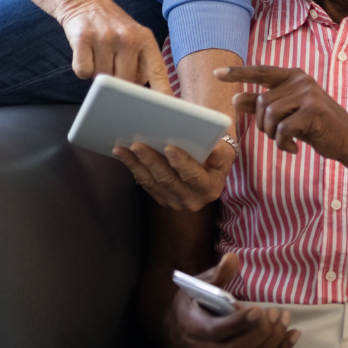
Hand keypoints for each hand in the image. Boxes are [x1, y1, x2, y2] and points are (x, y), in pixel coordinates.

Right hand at [57, 0, 171, 91]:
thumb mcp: (136, 39)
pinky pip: (84, 72)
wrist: (84, 2)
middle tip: (113, 63)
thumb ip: (143, 64)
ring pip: (104, 79)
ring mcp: (105, 38)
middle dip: (119, 81)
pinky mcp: (82, 39)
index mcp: (146, 39)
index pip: (158, 71)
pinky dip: (83, 69)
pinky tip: (86, 54)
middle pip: (126, 81)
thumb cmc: (113, 28)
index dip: (163, 92)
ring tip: (100, 55)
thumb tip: (144, 97)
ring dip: (99, 74)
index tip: (168, 109)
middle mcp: (128, 38)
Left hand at [112, 137, 235, 209]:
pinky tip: (124, 156)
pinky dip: (134, 169)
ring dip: (136, 165)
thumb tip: (213, 151)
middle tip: (138, 146)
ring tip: (122, 149)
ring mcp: (175, 202)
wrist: (210, 168)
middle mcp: (193, 200)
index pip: (194, 176)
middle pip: (168, 180)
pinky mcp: (162, 198)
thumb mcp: (225, 152)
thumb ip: (220, 153)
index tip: (169, 149)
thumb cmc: (216, 154)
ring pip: (152, 183)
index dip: (181, 163)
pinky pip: (145, 184)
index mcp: (210, 188)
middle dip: (151, 162)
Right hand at [162, 252, 298, 347]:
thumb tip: (232, 258)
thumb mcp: (198, 286)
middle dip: (262, 331)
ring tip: (285, 318)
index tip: (258, 310)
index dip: (239, 323)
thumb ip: (217, 275)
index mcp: (195, 328)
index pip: (217, 331)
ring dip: (274, 340)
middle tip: (276, 312)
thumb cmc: (193, 305)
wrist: (178, 333)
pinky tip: (292, 335)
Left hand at [216, 65, 347, 164]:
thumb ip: (262, 105)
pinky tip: (293, 148)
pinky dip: (282, 143)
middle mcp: (301, 81)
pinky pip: (282, 129)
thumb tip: (235, 98)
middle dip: (263, 124)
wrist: (347, 140)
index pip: (261, 72)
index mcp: (294, 76)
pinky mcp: (313, 112)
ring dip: (272, 135)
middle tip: (277, 136)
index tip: (216, 73)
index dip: (238, 73)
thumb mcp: (287, 114)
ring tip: (285, 140)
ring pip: (270, 115)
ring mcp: (308, 95)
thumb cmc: (315, 126)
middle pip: (263, 102)